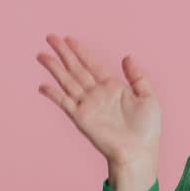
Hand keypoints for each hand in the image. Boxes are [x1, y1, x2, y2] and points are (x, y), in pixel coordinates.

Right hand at [36, 34, 160, 171]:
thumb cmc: (147, 130)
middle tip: (50, 37)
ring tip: (42, 55)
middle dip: (63, 53)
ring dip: (54, 68)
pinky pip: (65, 103)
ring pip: (67, 81)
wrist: (140, 153)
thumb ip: (137, 76)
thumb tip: (127, 57)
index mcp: (113, 88)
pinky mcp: (81, 119)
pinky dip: (54, 94)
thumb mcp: (148, 97)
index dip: (81, 51)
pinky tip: (43, 85)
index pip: (92, 65)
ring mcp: (88, 106)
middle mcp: (97, 95)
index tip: (69, 39)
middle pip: (76, 69)